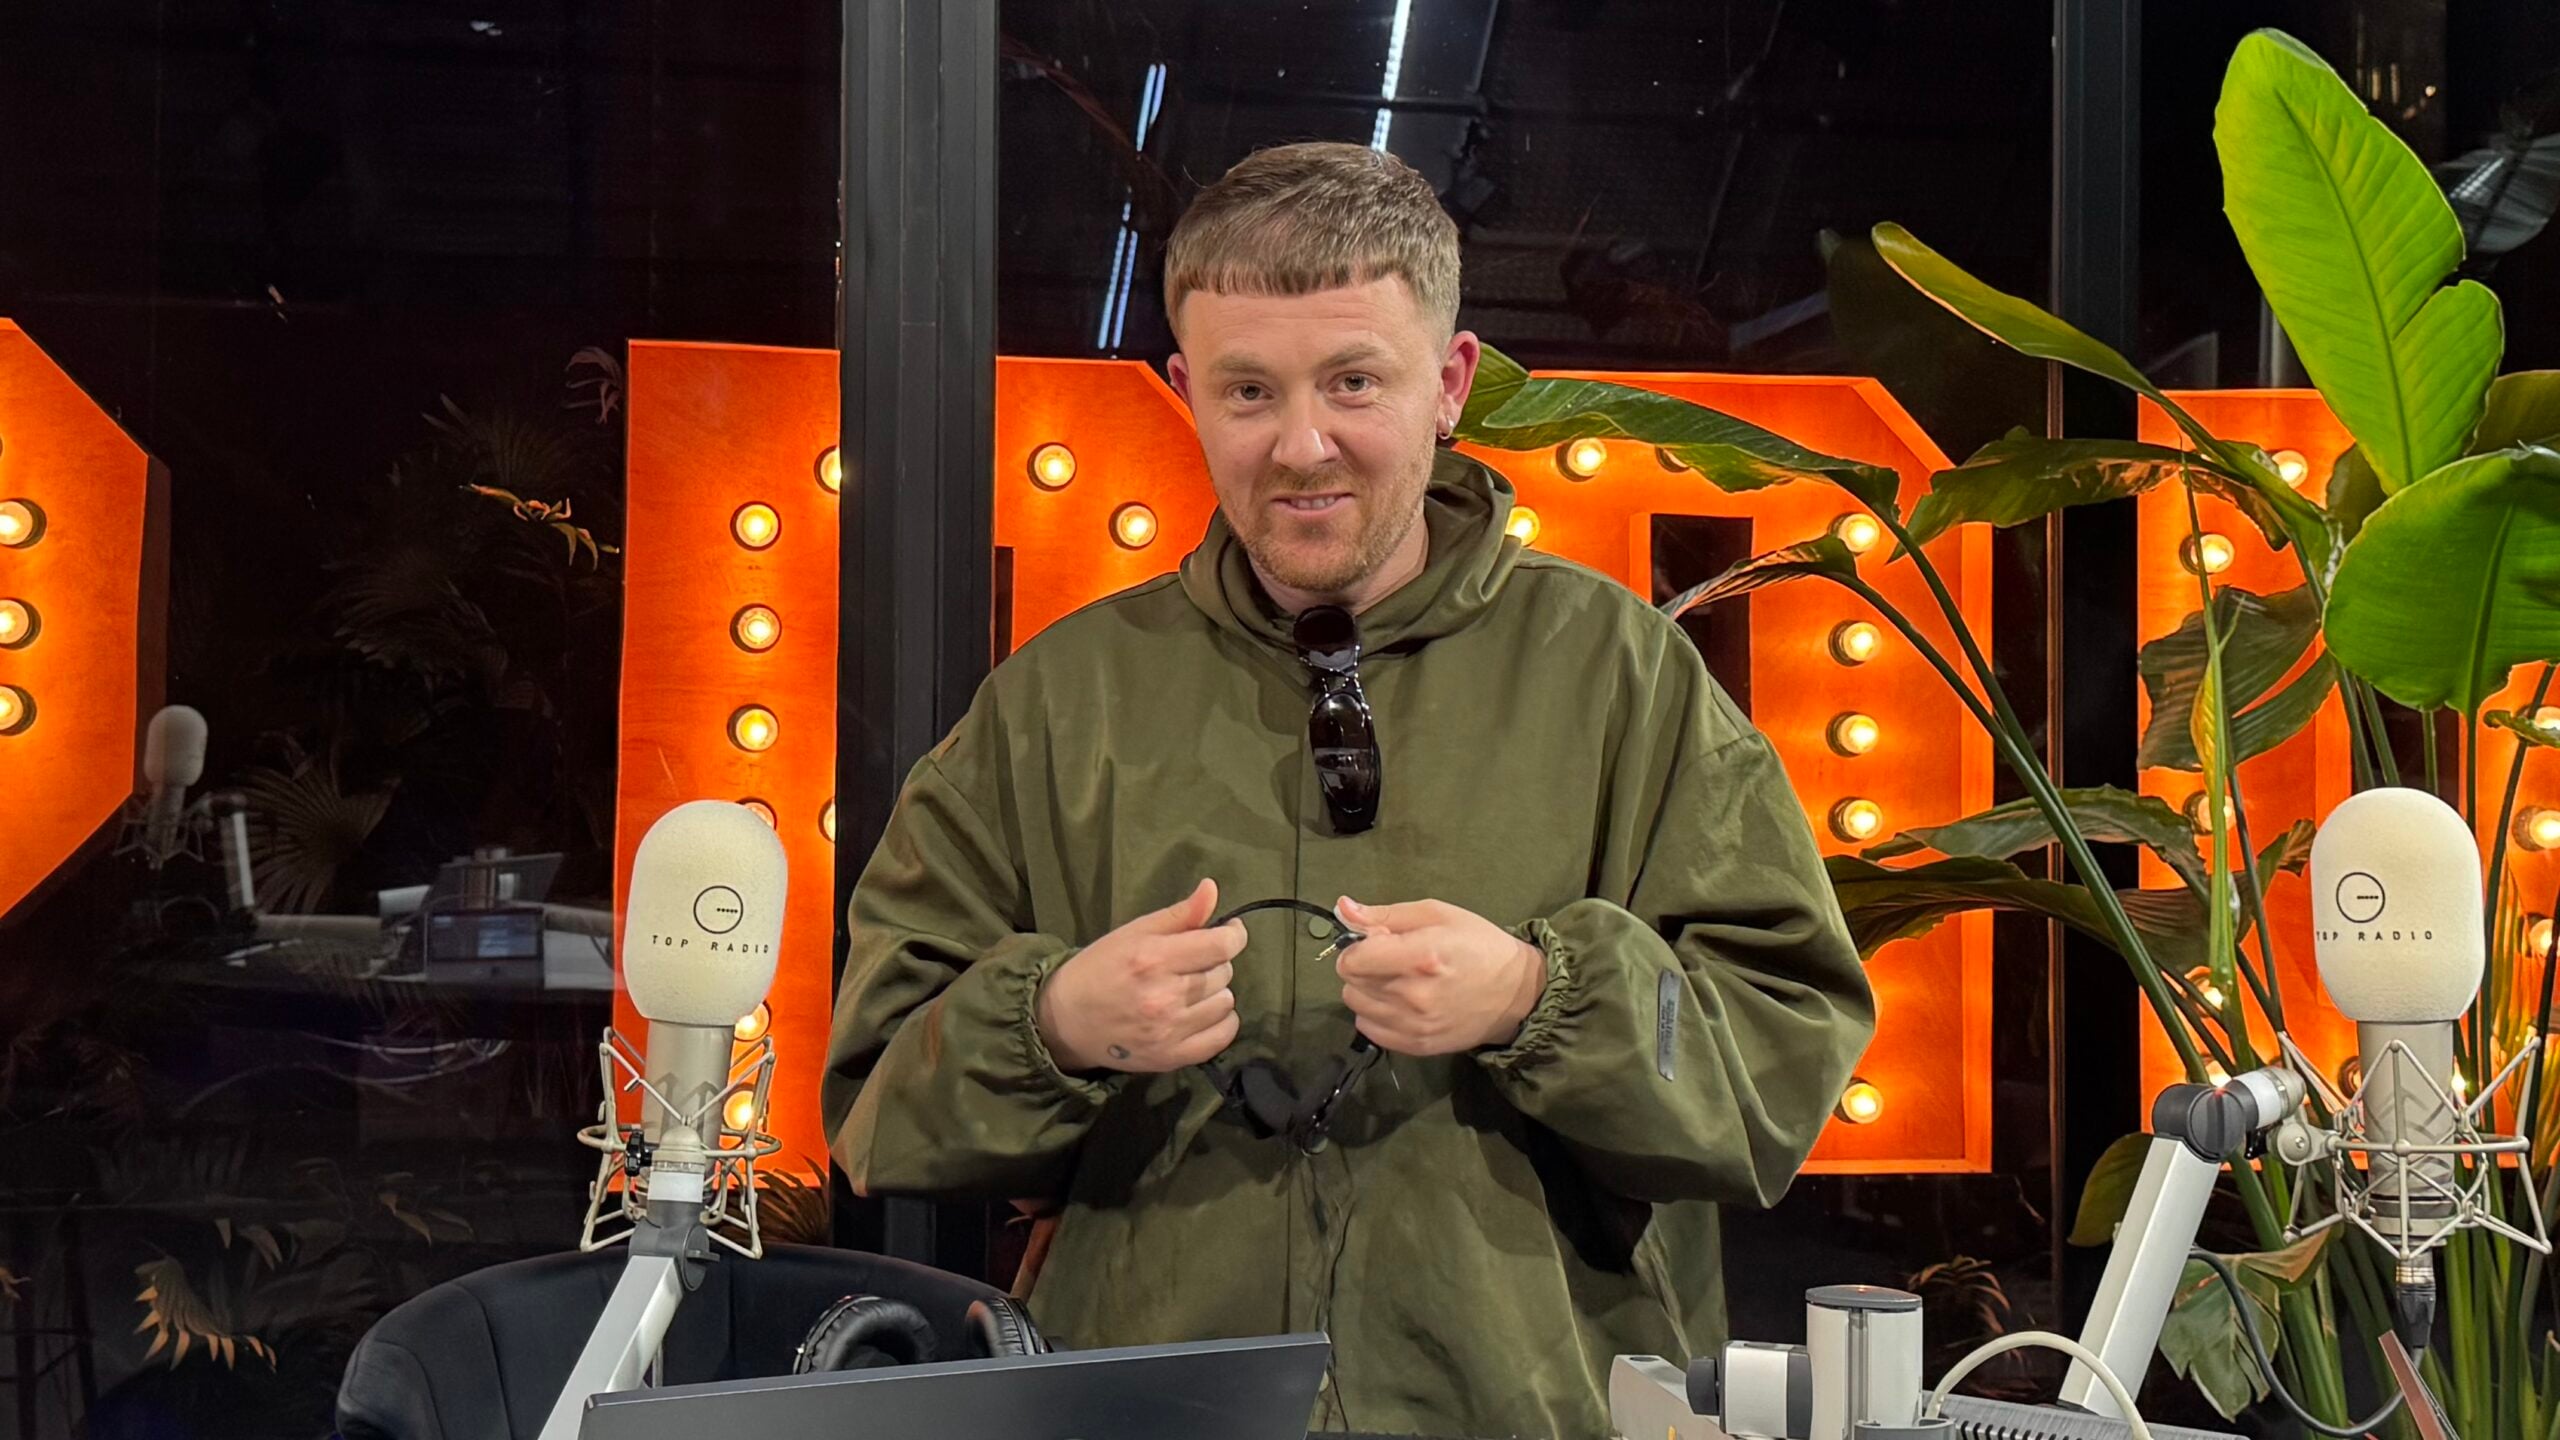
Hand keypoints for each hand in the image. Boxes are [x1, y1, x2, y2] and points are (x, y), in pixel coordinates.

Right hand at [1036, 878, 1244, 1073]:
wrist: (1066, 1020)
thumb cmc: (1100, 969)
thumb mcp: (1134, 932)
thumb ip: (1179, 914)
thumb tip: (1212, 888)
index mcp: (1153, 959)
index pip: (1220, 946)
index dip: (1234, 934)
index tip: (1229, 931)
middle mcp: (1164, 997)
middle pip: (1223, 972)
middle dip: (1214, 962)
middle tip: (1191, 964)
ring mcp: (1169, 1031)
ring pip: (1225, 1003)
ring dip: (1215, 992)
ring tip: (1190, 990)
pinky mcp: (1172, 1057)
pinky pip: (1222, 1035)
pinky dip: (1221, 1022)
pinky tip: (1202, 1013)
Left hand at [1333, 896, 1546, 1055]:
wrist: (1517, 994)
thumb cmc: (1479, 945)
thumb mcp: (1439, 915)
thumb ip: (1387, 914)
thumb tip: (1343, 908)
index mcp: (1421, 956)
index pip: (1353, 958)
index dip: (1357, 946)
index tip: (1377, 941)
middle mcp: (1414, 995)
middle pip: (1352, 981)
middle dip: (1363, 965)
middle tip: (1391, 959)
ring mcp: (1415, 1025)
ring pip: (1356, 1005)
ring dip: (1368, 989)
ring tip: (1396, 981)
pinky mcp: (1418, 1046)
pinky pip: (1369, 1029)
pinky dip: (1375, 1014)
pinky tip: (1398, 1003)